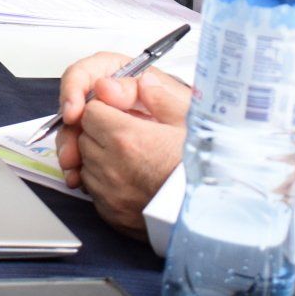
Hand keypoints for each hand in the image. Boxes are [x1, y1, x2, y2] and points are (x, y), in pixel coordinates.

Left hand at [53, 52, 191, 236]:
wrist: (209, 212)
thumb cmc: (202, 170)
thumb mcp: (189, 123)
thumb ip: (160, 98)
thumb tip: (144, 82)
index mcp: (126, 138)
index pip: (90, 112)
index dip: (105, 109)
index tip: (119, 114)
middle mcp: (111, 167)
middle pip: (84, 137)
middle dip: (100, 132)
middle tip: (127, 135)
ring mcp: (108, 193)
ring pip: (86, 164)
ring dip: (100, 158)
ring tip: (130, 159)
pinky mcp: (110, 213)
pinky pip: (94, 191)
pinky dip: (105, 183)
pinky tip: (130, 180)